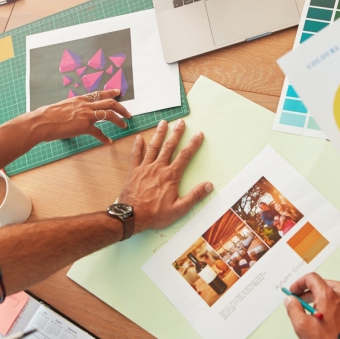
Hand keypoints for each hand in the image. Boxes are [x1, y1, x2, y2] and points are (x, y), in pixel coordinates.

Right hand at [25, 89, 132, 143]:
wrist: (42, 121)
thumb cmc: (49, 115)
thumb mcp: (64, 105)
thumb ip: (74, 107)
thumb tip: (76, 110)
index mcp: (80, 99)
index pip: (99, 93)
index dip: (111, 92)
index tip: (118, 92)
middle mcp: (86, 105)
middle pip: (110, 103)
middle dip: (122, 108)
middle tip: (128, 113)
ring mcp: (86, 115)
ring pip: (109, 114)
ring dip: (119, 120)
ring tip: (124, 125)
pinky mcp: (84, 126)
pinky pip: (99, 132)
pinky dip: (105, 138)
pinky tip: (108, 141)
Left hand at [117, 119, 212, 233]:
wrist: (131, 216)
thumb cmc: (155, 214)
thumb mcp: (179, 209)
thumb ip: (194, 196)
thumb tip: (208, 185)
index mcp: (171, 176)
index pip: (185, 156)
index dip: (193, 144)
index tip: (198, 134)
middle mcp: (158, 168)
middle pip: (169, 146)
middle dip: (176, 133)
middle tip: (181, 122)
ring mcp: (145, 168)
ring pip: (153, 147)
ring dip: (159, 134)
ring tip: (163, 123)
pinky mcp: (134, 172)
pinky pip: (136, 155)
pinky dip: (138, 146)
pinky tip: (139, 138)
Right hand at [284, 273, 339, 338]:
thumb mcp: (302, 326)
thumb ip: (294, 309)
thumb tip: (290, 300)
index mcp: (328, 295)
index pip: (312, 279)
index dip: (299, 283)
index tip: (293, 291)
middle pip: (322, 284)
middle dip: (308, 290)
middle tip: (299, 300)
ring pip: (333, 291)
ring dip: (320, 295)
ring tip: (311, 306)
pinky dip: (330, 302)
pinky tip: (324, 314)